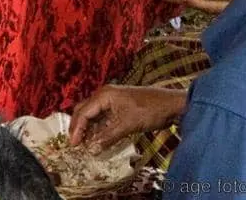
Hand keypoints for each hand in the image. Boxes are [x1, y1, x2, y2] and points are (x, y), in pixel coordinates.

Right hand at [69, 85, 185, 152]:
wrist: (172, 105)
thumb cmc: (149, 110)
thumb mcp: (127, 125)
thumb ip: (108, 136)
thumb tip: (91, 149)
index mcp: (103, 95)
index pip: (83, 113)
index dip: (77, 129)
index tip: (74, 145)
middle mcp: (104, 95)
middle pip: (84, 111)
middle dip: (78, 127)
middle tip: (75, 143)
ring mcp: (112, 100)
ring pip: (93, 114)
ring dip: (88, 128)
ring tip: (85, 143)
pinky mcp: (119, 106)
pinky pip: (103, 116)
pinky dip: (99, 127)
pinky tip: (98, 138)